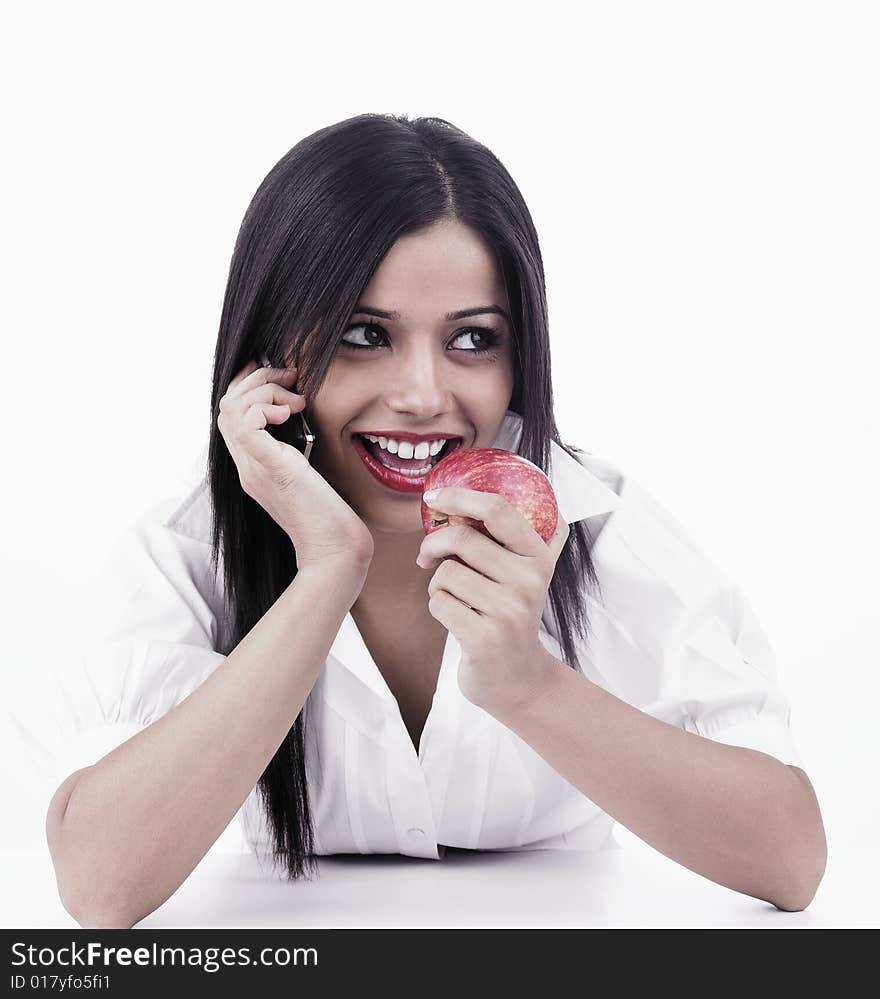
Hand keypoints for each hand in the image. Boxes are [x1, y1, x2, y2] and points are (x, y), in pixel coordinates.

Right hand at [217, 360, 373, 570]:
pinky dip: (266, 406)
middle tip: (292, 380)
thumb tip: (304, 416)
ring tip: (296, 401)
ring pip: (231, 407)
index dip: (251, 387)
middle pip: (226, 405)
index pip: (232, 414)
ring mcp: (253, 469)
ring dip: (264, 390)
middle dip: (258, 380)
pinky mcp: (269, 468)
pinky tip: (291, 413)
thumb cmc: (332, 517)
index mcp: (255, 466)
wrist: (335, 552)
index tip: (284, 381)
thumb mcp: (310, 473)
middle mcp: (247, 466)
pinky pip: (245, 423)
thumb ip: (299, 448)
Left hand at [416, 488, 568, 714]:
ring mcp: (508, 611)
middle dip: (433, 544)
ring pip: (446, 573)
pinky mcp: (484, 638)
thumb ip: (534, 540)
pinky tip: (454, 617)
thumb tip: (543, 502)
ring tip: (452, 596)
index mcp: (538, 557)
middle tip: (426, 556)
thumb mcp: (532, 576)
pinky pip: (439, 602)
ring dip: (436, 583)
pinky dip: (437, 606)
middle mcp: (529, 581)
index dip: (459, 496)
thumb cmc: (513, 617)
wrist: (518, 678)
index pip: (498, 510)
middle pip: (462, 538)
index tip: (433, 496)